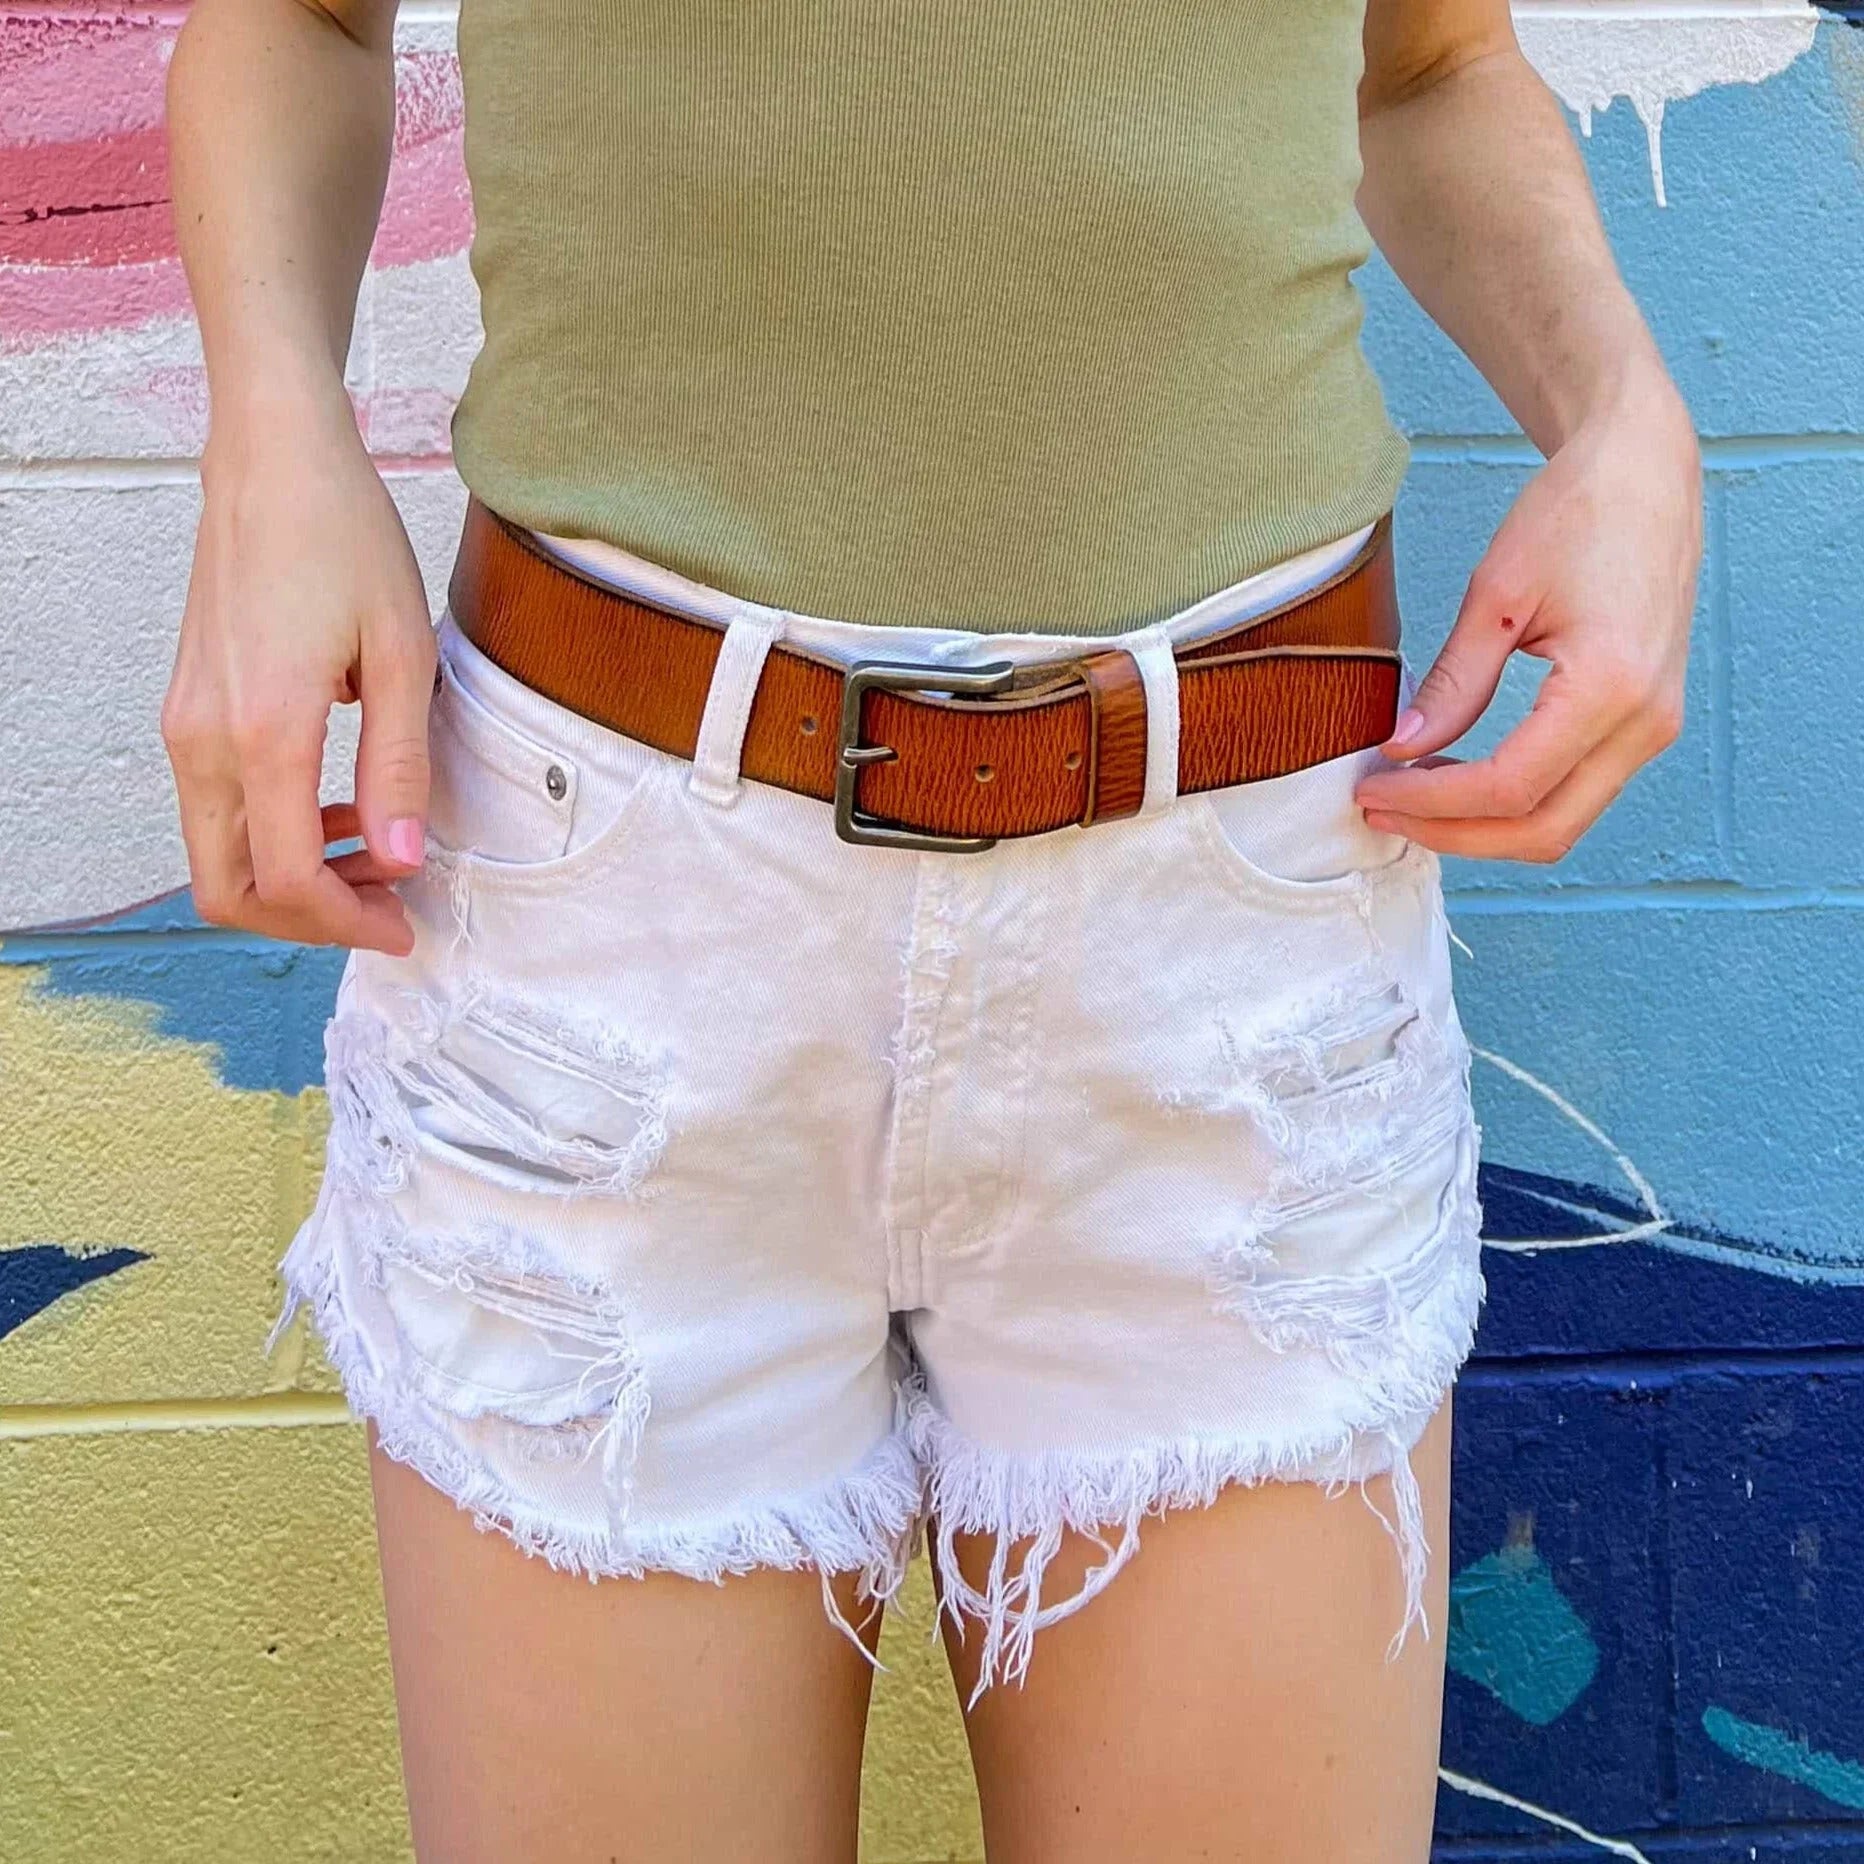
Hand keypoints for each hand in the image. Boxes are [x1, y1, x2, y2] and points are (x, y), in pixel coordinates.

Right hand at [162, 384, 435, 953]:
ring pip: (218, 856)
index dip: (348, 922)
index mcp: (263, 731)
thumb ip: (400, 768)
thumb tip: (404, 857)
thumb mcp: (401, 655)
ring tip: (376, 852)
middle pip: (231, 889)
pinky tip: (339, 808)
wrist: (274, 460)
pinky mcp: (186, 709)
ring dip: (293, 877)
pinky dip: (273, 834)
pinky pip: (217, 809)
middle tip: (387, 904)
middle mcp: (204, 738)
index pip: (287, 880)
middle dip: (311, 918)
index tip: (404, 923)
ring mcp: (184, 724)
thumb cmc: (342, 539)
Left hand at [1353, 376, 1700, 863]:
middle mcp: (1645, 721)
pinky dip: (1513, 802)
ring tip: (1408, 796)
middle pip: (1543, 830)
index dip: (1431, 803)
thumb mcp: (1496, 592)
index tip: (1372, 789)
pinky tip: (1455, 777)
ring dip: (1482, 827)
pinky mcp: (1645, 723)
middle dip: (1453, 834)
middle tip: (1381, 810)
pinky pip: (1576, 792)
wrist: (1645, 472)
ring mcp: (1654, 727)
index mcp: (1611, 686)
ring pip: (1561, 823)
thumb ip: (1453, 682)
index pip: (1509, 786)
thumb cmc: (1577, 513)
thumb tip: (1402, 748)